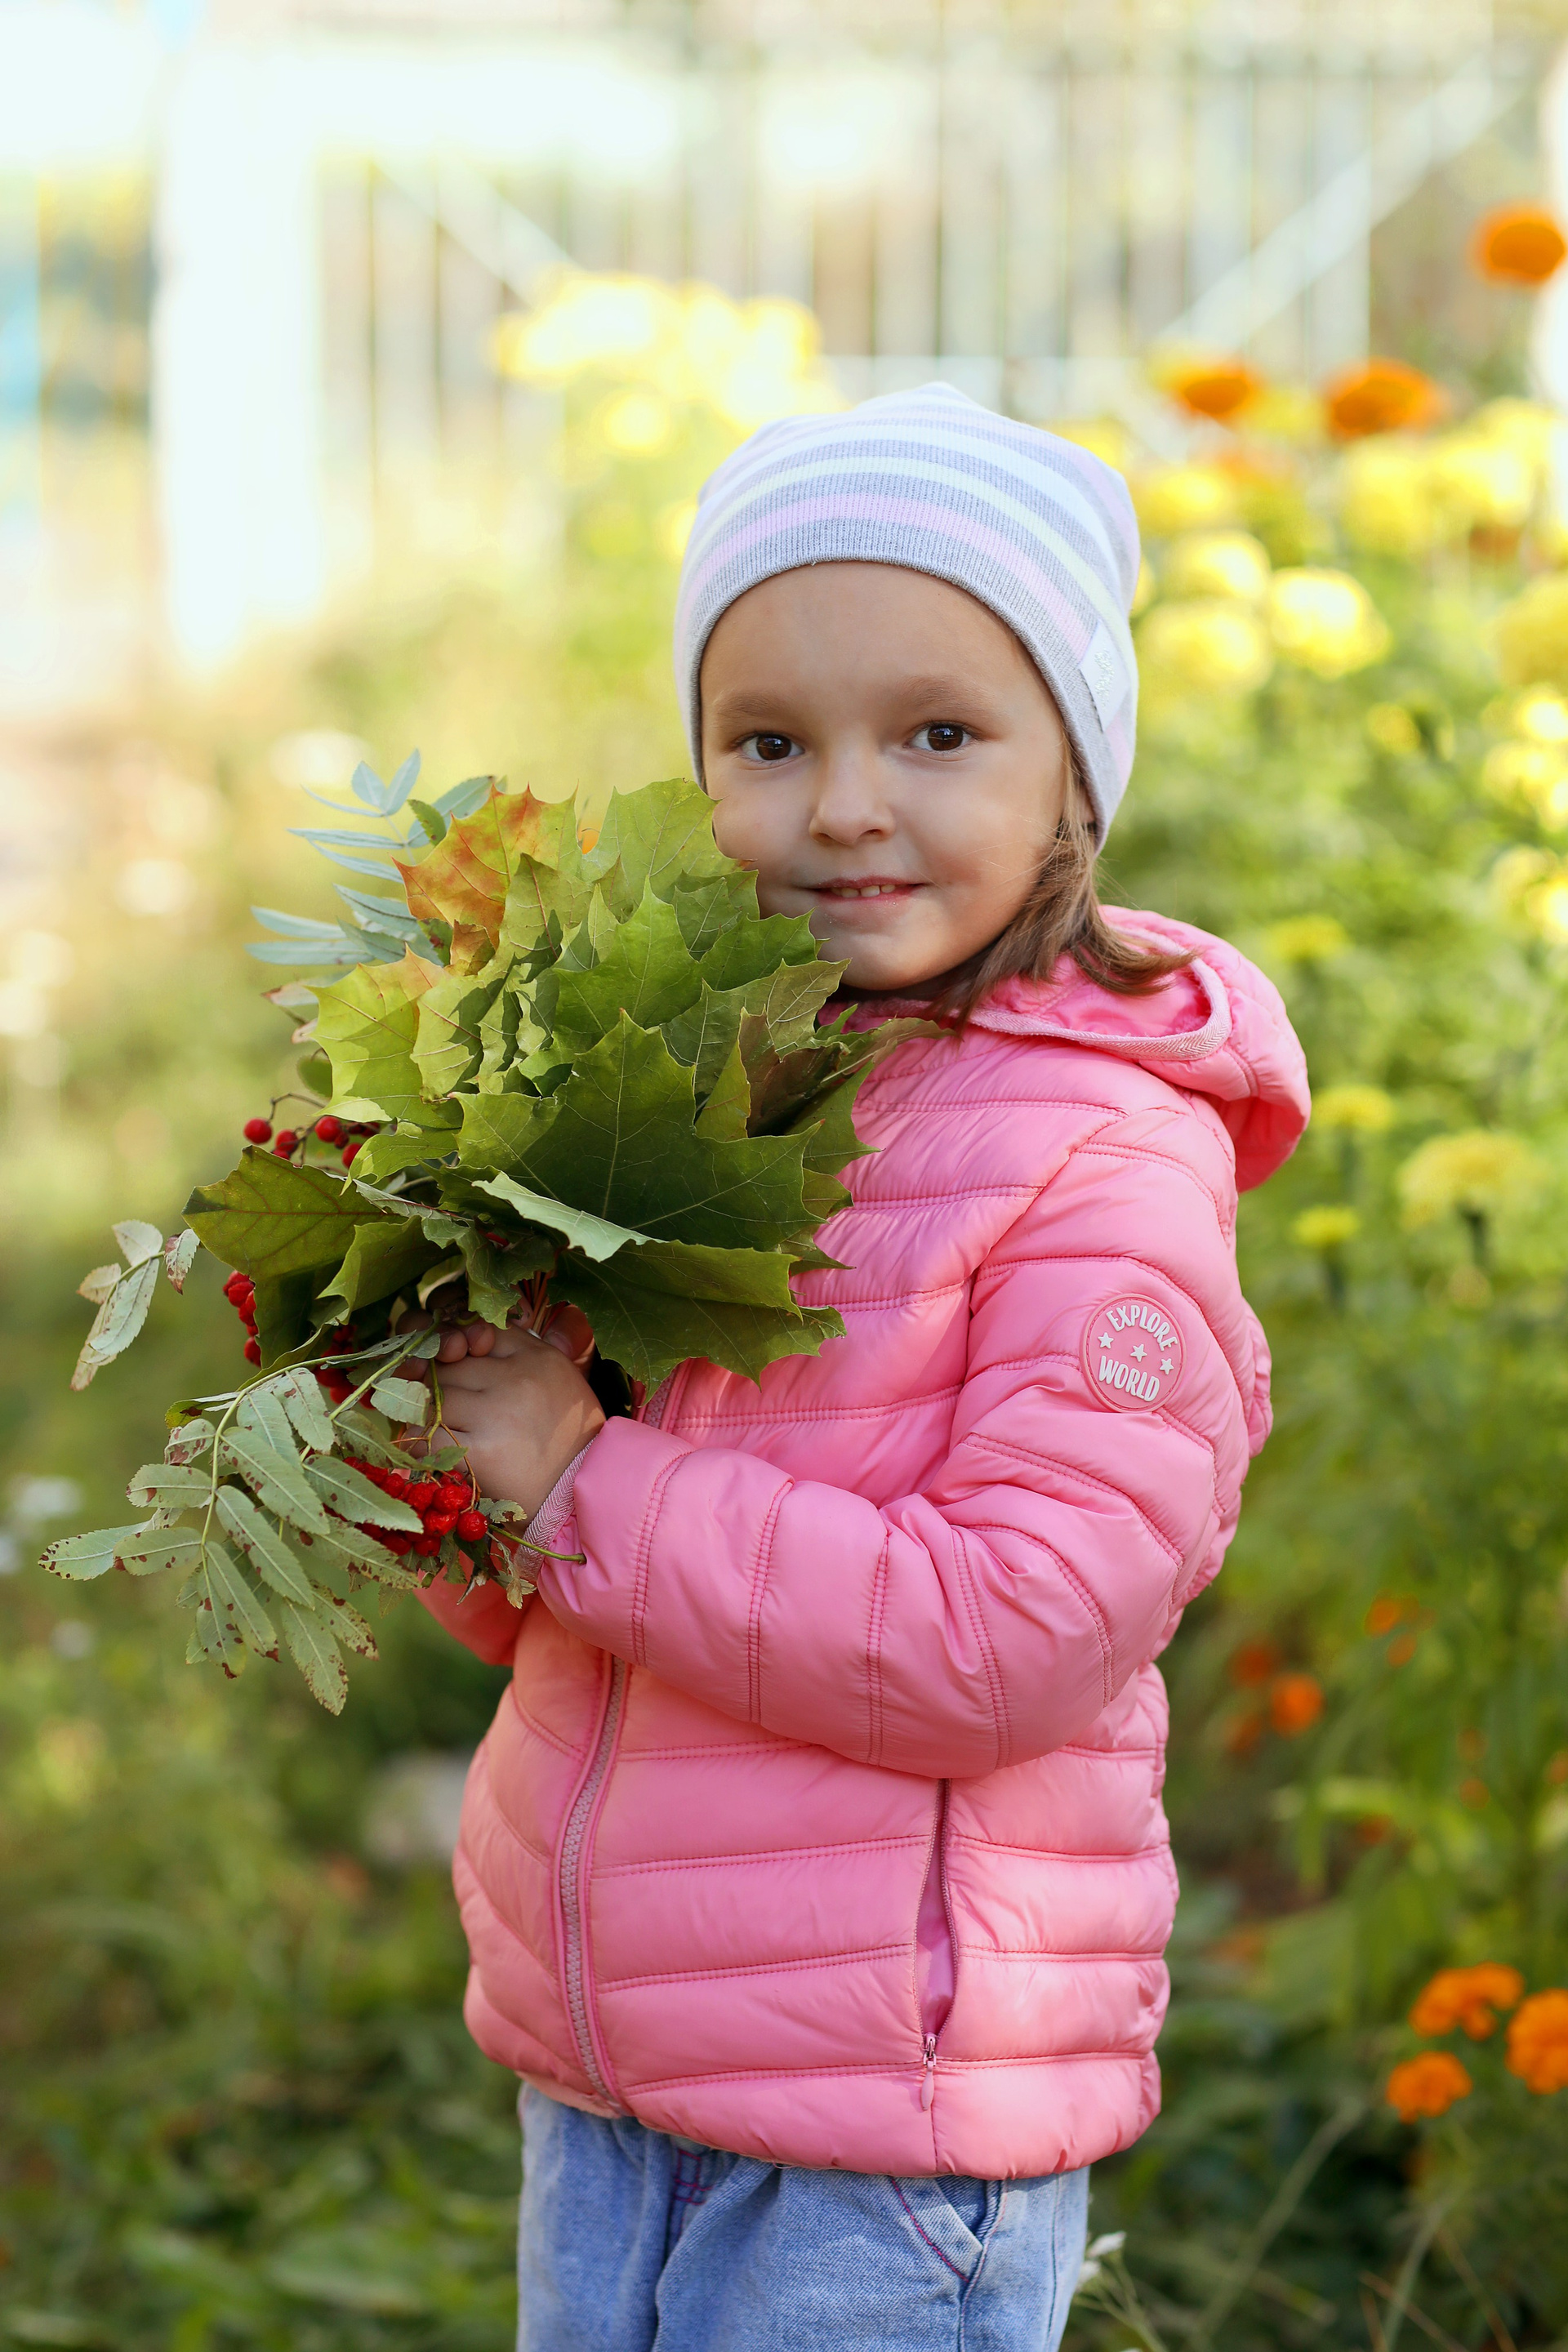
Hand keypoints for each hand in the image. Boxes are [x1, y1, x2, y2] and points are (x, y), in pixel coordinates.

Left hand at [409, 1306, 604, 1518]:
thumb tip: (473, 1339)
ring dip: (426, 1415)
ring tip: (436, 1429)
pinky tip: (428, 1451)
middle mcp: (515, 1378)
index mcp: (536, 1356)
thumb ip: (521, 1352)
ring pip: (433, 1398)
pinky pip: (427, 1438)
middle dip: (437, 1386)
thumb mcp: (559, 1377)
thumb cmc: (571, 1436)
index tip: (458, 1371)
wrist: (584, 1489)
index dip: (458, 1352)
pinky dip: (419, 1445)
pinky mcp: (481, 1452)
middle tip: (442, 1408)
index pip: (475, 1333)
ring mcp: (496, 1414)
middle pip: (448, 1366)